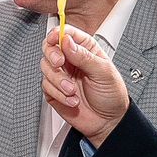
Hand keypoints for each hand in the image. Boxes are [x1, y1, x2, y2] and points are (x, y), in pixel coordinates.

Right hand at [42, 25, 129, 145]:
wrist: (108, 122)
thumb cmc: (111, 95)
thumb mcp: (104, 73)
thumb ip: (84, 56)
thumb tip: (67, 41)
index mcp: (85, 50)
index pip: (66, 34)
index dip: (57, 33)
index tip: (55, 38)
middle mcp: (71, 60)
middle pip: (50, 48)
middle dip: (52, 56)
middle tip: (60, 64)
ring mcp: (61, 75)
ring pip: (46, 68)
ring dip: (58, 81)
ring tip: (73, 90)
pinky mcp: (54, 90)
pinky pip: (46, 86)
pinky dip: (59, 94)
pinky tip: (72, 99)